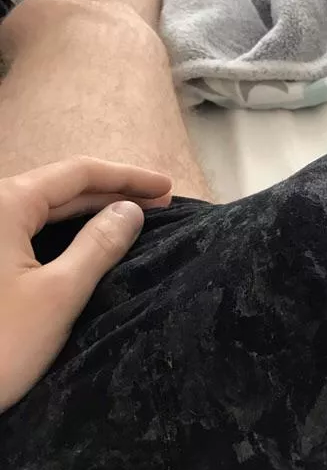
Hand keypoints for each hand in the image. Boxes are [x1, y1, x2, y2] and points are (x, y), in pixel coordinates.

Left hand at [0, 157, 172, 413]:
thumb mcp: (59, 295)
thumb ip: (98, 246)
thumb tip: (129, 211)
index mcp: (4, 204)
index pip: (77, 174)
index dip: (127, 177)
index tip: (167, 188)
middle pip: (58, 187)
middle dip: (111, 192)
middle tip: (159, 204)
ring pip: (40, 209)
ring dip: (87, 211)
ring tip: (129, 216)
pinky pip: (25, 230)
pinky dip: (62, 231)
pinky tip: (84, 239)